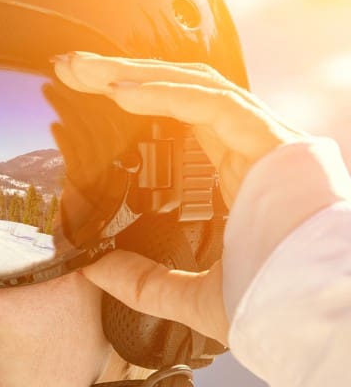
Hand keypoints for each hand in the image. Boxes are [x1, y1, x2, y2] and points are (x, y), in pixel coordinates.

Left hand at [52, 52, 309, 344]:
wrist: (318, 319)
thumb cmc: (273, 306)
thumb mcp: (192, 295)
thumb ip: (143, 281)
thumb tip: (94, 269)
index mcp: (235, 174)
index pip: (176, 118)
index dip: (130, 98)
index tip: (78, 93)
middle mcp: (249, 148)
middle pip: (176, 91)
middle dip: (119, 73)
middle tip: (67, 67)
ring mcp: (264, 141)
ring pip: (192, 86)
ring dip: (134, 73)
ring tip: (81, 70)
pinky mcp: (275, 143)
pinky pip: (214, 103)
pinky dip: (166, 93)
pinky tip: (120, 92)